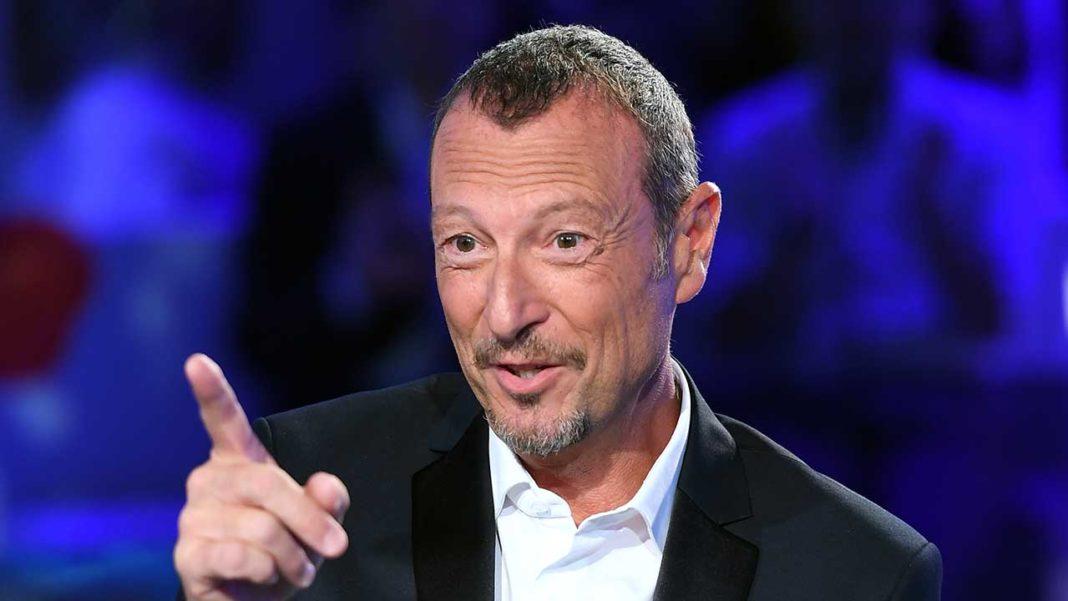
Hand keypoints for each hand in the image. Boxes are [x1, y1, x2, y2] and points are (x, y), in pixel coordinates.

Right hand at [174, 354, 349, 599]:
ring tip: (298, 570)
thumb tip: (325, 485)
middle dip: (310, 518)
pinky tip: (266, 577)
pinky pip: (239, 555)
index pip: (223, 420)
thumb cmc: (286, 551)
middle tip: (337, 545)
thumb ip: (327, 499)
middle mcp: (207, 481)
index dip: (211, 391)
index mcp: (237, 461)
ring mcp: (193, 517)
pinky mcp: (187, 556)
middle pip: (267, 483)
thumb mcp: (318, 523)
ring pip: (261, 526)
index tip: (196, 361)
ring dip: (293, 556)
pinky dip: (267, 571)